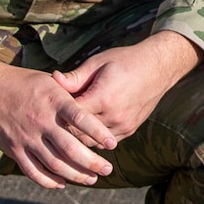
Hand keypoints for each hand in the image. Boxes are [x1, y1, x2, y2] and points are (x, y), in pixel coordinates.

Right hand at [0, 50, 115, 189]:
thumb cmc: (23, 83)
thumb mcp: (49, 82)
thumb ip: (70, 96)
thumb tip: (94, 105)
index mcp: (53, 101)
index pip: (81, 119)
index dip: (98, 133)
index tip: (112, 145)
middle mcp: (41, 121)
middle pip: (70, 148)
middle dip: (92, 163)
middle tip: (107, 170)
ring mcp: (26, 137)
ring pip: (54, 164)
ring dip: (75, 175)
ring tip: (91, 179)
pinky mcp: (14, 148)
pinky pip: (33, 171)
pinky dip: (49, 180)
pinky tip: (61, 183)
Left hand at [53, 31, 202, 141]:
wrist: (158, 67)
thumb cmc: (125, 61)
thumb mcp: (97, 63)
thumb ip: (75, 77)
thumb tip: (52, 80)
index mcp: (103, 98)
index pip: (70, 116)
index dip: (56, 115)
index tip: (44, 112)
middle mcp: (114, 116)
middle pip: (78, 134)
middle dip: (64, 131)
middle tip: (50, 126)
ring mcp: (123, 126)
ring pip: (91, 142)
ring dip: (78, 138)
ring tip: (63, 133)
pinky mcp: (129, 130)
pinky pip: (105, 143)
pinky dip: (93, 140)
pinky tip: (83, 133)